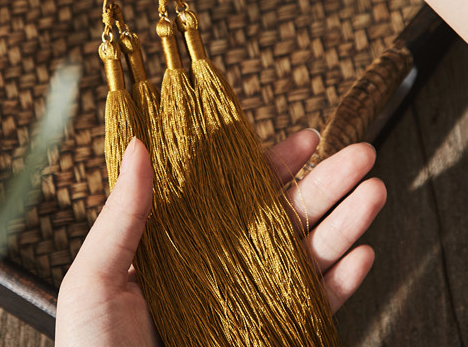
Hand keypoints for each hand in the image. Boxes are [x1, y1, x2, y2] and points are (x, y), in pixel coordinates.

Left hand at [54, 130, 385, 345]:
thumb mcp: (95, 280)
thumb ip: (122, 216)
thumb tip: (138, 146)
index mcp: (185, 243)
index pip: (236, 192)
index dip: (273, 163)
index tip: (305, 139)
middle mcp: (227, 266)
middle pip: (286, 216)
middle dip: (327, 183)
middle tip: (360, 154)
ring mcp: (254, 303)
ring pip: (310, 254)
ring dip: (346, 222)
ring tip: (373, 191)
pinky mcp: (275, 338)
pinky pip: (316, 308)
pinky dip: (343, 283)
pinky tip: (362, 254)